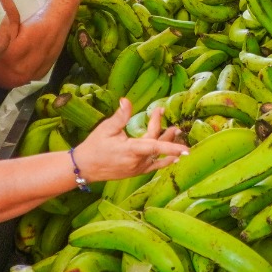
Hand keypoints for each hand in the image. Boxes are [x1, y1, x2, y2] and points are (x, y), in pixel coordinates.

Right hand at [73, 100, 187, 182]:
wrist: (85, 167)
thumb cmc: (95, 146)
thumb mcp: (106, 128)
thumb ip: (120, 116)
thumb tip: (126, 100)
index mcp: (131, 150)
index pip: (156, 147)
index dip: (172, 146)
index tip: (186, 148)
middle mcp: (137, 161)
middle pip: (157, 145)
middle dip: (163, 130)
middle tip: (164, 113)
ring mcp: (138, 168)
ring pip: (158, 155)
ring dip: (167, 143)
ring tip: (176, 131)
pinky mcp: (136, 172)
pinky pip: (154, 166)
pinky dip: (164, 161)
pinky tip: (174, 158)